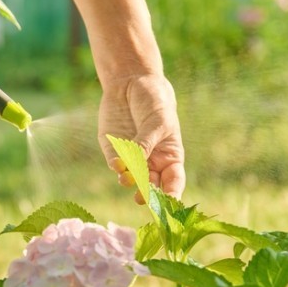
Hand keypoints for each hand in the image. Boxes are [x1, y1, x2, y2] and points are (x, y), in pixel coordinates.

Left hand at [98, 75, 185, 200]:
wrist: (131, 83)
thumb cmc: (155, 102)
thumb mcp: (158, 121)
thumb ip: (147, 143)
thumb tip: (136, 165)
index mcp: (169, 157)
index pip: (173, 181)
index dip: (172, 194)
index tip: (169, 203)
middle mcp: (150, 162)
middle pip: (150, 185)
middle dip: (146, 193)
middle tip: (141, 198)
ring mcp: (131, 158)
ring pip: (131, 177)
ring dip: (129, 180)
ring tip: (127, 179)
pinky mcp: (113, 150)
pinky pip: (115, 163)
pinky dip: (116, 166)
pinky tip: (117, 164)